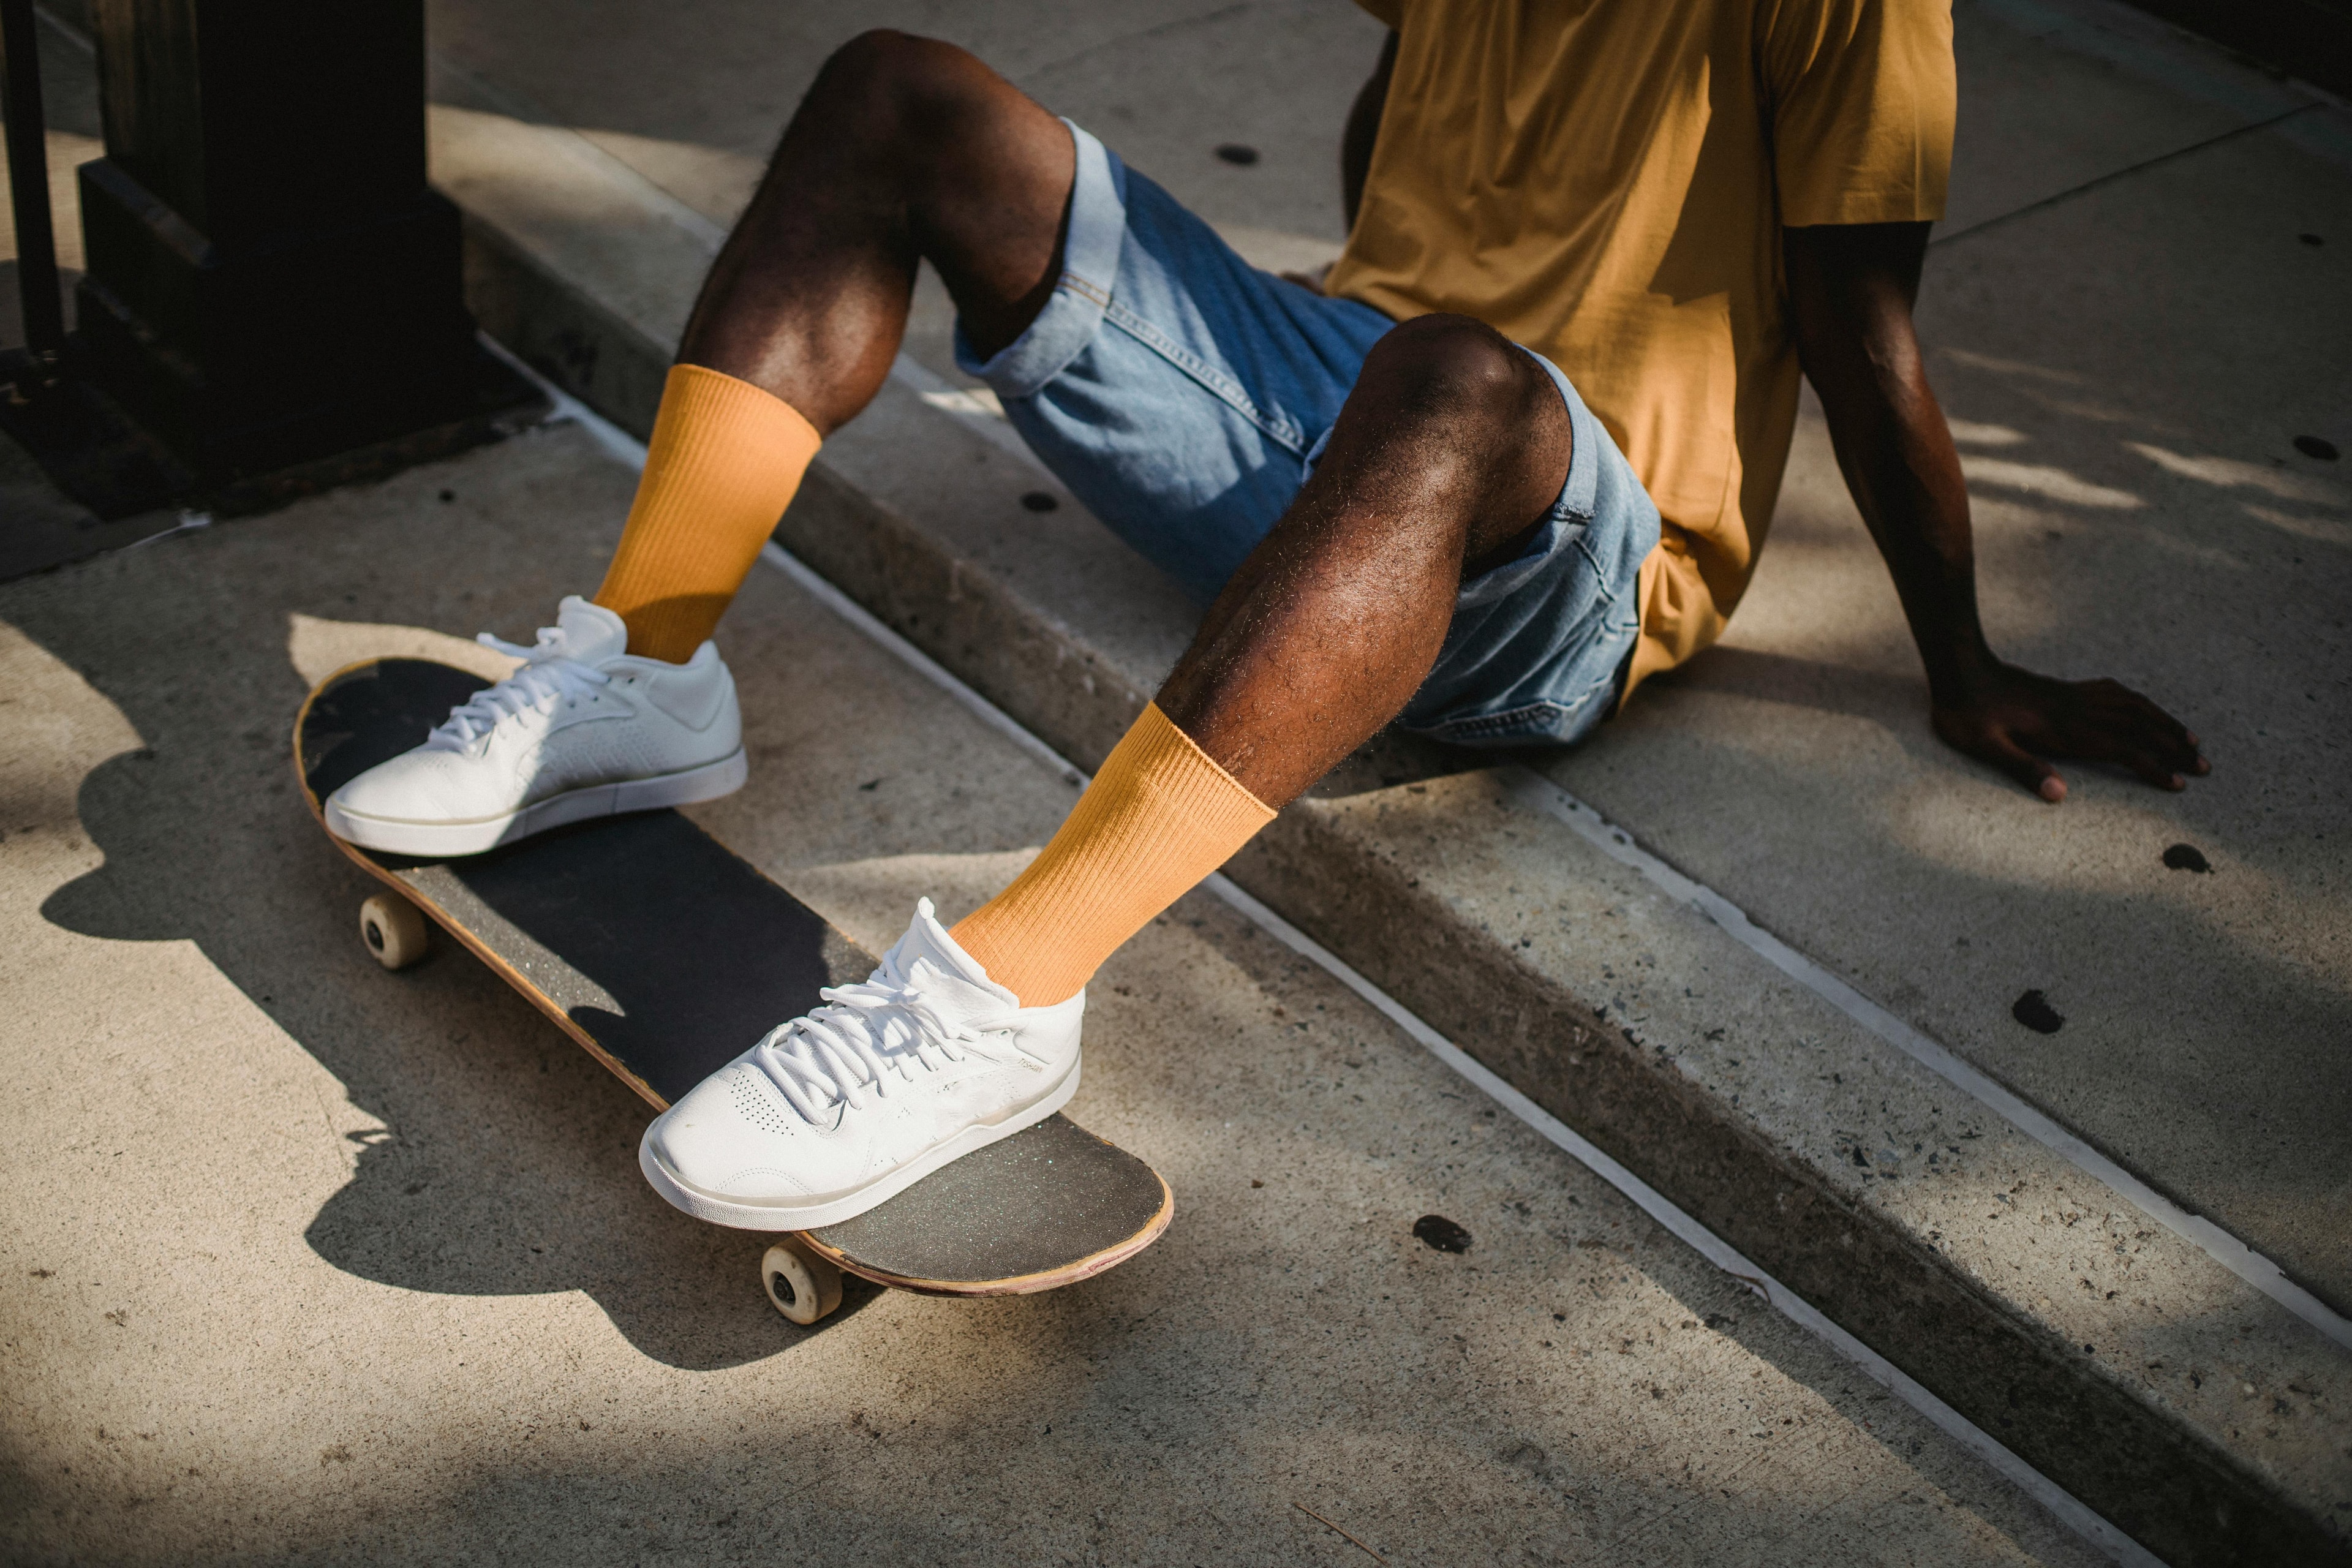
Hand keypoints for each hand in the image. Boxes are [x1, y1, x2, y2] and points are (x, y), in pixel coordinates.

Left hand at [1930, 661, 2208, 802]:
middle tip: (2205, 766)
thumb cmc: (1967, 714)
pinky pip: (2115, 692)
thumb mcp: (1985, 746)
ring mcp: (2074, 696)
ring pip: (2134, 707)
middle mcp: (2077, 710)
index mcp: (2064, 729)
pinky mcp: (2066, 689)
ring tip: (2191, 739)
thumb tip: (2059, 794)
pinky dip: (2140, 702)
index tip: (2179, 782)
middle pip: (2139, 727)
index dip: (2153, 766)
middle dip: (2174, 747)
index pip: (2122, 749)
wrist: (1960, 671)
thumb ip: (2022, 767)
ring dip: (2165, 723)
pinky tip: (2147, 709)